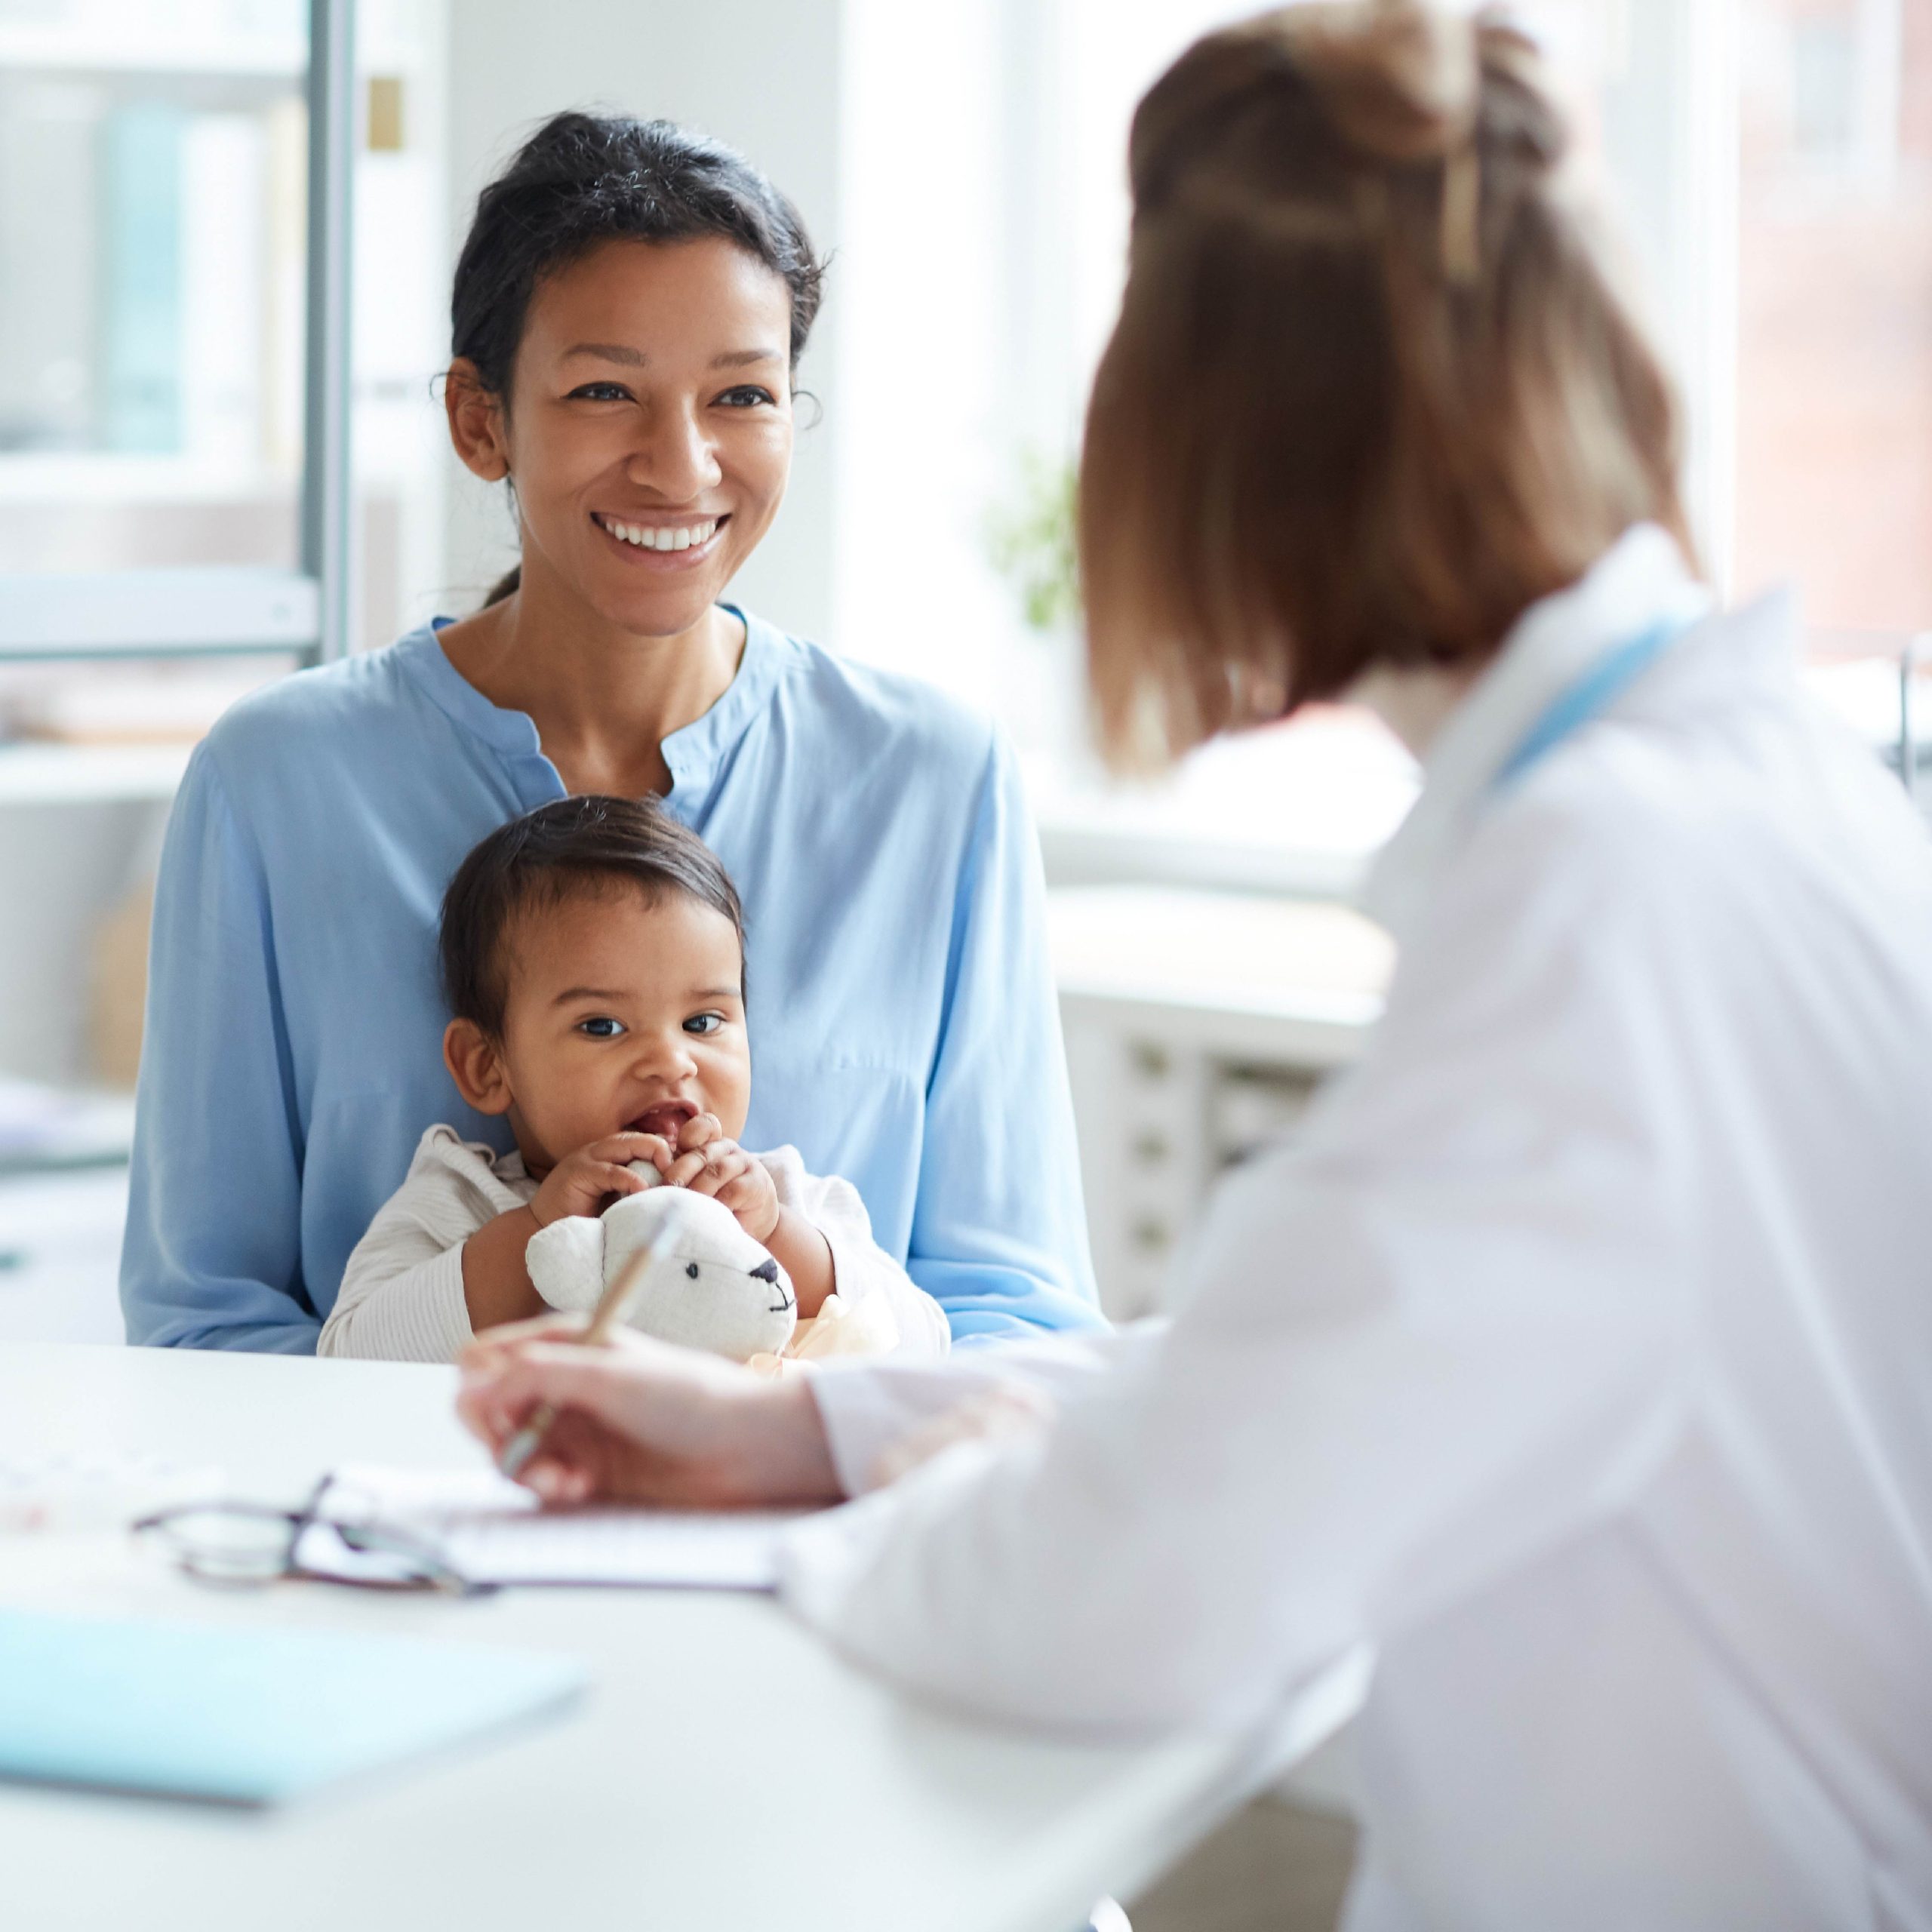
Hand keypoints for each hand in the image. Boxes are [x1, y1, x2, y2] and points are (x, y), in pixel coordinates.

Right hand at [456, 1316, 841, 1507]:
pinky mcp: (588, 1468)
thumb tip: (470, 1388)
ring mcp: (576, 1427)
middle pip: (491, 1411)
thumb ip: (536, 1377)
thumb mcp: (609, 1375)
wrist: (746, 1447)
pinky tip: (581, 1488)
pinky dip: (551, 1488)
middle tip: (526, 1460)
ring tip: (565, 1482)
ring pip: (512, 1451)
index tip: (493, 1421)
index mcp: (569, 1342)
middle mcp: (565, 1382)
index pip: (487, 1359)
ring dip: (528, 1470)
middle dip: (501, 1439)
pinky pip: (541, 1481)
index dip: (477, 1391)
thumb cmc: (692, 1397)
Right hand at [527, 1132, 674, 1227]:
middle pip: (646, 1139)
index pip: (651, 1143)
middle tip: (683, 1178)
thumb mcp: (620, 1201)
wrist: (544, 1230)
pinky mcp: (579, 1173)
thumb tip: (679, 1194)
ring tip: (668, 1184)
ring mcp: (589, 1158)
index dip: (672, 1156)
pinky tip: (643, 1192)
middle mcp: (603, 1150)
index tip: (689, 1177)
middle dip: (669, 1155)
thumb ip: (642, 1191)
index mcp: (615, 1154)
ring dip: (655, 1162)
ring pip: (631, 1145)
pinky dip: (631, 1180)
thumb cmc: (586, 1218)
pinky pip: (612, 1171)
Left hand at [659, 1114, 778, 1242]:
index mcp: (710, 1144)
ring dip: (697, 1189)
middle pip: (702, 1153)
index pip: (703, 1126)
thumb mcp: (696, 1185)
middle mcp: (727, 1149)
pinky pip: (733, 1190)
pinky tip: (707, 1215)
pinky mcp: (757, 1183)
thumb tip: (647, 1185)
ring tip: (683, 1205)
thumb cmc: (716, 1201)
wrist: (754, 1220)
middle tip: (666, 1188)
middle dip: (680, 1171)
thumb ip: (680, 1178)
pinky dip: (717, 1203)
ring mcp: (744, 1164)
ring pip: (716, 1171)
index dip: (689, 1135)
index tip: (672, 1155)